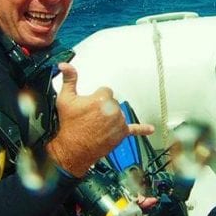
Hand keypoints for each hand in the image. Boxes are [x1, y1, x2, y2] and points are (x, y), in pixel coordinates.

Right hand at [47, 63, 154, 177]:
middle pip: (112, 102)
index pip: (105, 91)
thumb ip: (69, 79)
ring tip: (96, 126)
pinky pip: (134, 130)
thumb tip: (65, 65)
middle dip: (103, 108)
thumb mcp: (65, 99)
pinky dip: (142, 129)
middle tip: (90, 118)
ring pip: (119, 114)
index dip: (96, 98)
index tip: (88, 106)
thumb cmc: (68, 126)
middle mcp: (113, 109)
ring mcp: (119, 122)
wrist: (71, 150)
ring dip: (111, 118)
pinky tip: (150, 129)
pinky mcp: (121, 134)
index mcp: (102, 98)